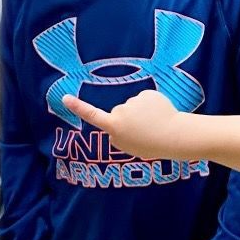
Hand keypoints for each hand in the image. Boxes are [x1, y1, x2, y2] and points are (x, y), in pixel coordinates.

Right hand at [62, 90, 182, 158]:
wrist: (174, 136)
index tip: (64, 97)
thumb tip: (118, 119)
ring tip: (153, 124)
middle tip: (143, 132)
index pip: (92, 116)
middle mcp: (121, 111)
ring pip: (134, 105)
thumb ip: (118, 132)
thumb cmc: (150, 145)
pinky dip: (152, 105)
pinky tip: (160, 114)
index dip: (77, 107)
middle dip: (128, 119)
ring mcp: (134, 101)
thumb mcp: (127, 146)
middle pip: (119, 112)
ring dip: (141, 112)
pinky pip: (145, 99)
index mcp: (114, 127)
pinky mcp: (148, 93)